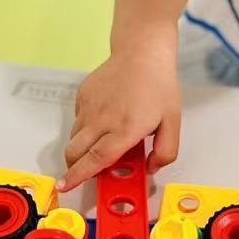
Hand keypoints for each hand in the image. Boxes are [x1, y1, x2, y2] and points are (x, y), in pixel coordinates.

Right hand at [61, 39, 180, 192]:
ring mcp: (90, 106)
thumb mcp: (173, 122)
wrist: (142, 52)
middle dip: (73, 167)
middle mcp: (103, 119)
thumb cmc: (158, 86)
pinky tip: (103, 120)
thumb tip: (150, 168)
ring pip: (74, 137)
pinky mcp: (83, 95)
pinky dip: (84, 127)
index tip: (65, 186)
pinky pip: (77, 119)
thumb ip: (166, 151)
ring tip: (99, 143)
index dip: (79, 176)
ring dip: (80, 148)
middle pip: (75, 152)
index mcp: (125, 129)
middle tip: (81, 171)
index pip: (96, 160)